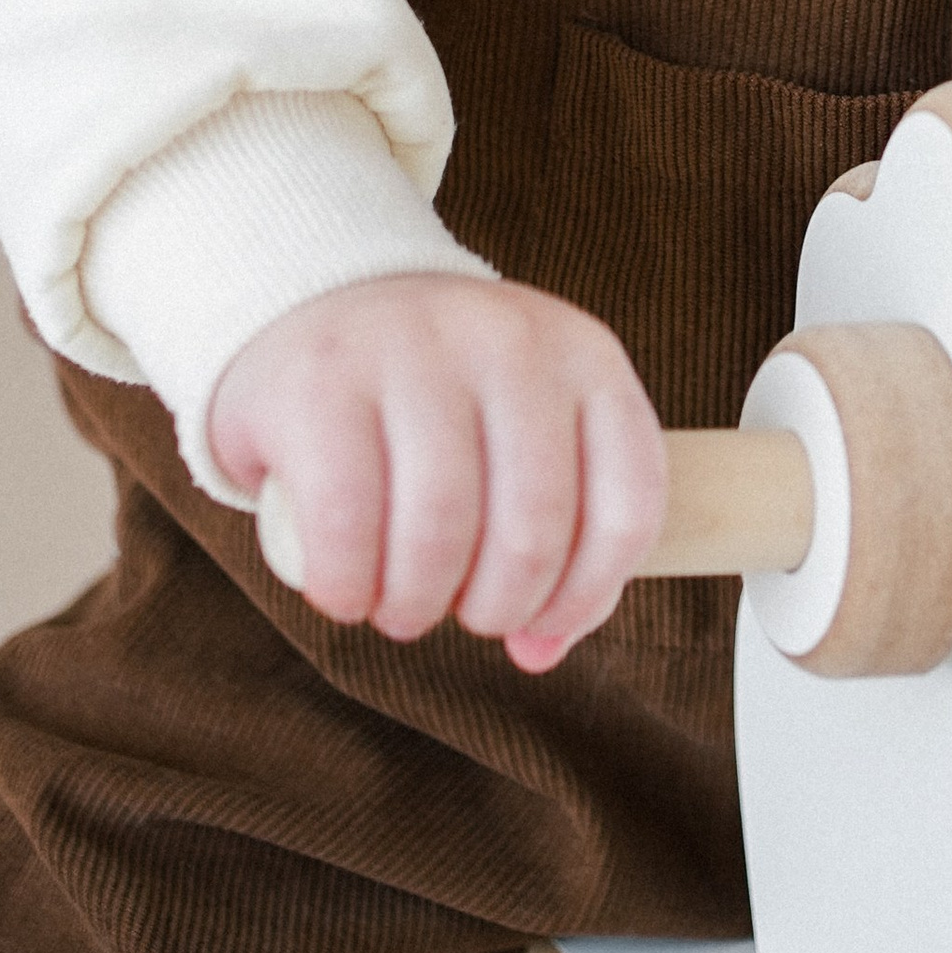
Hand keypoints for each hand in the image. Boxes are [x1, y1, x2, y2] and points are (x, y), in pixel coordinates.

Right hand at [208, 273, 666, 667]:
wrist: (323, 302)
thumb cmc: (442, 403)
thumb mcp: (525, 440)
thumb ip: (560, 539)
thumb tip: (541, 650)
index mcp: (586, 356)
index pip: (628, 504)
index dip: (588, 594)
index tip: (537, 623)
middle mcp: (509, 339)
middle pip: (533, 531)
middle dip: (494, 609)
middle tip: (454, 614)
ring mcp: (413, 348)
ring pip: (440, 530)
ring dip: (416, 605)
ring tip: (399, 608)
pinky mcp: (323, 379)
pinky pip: (345, 520)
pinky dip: (346, 586)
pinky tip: (344, 593)